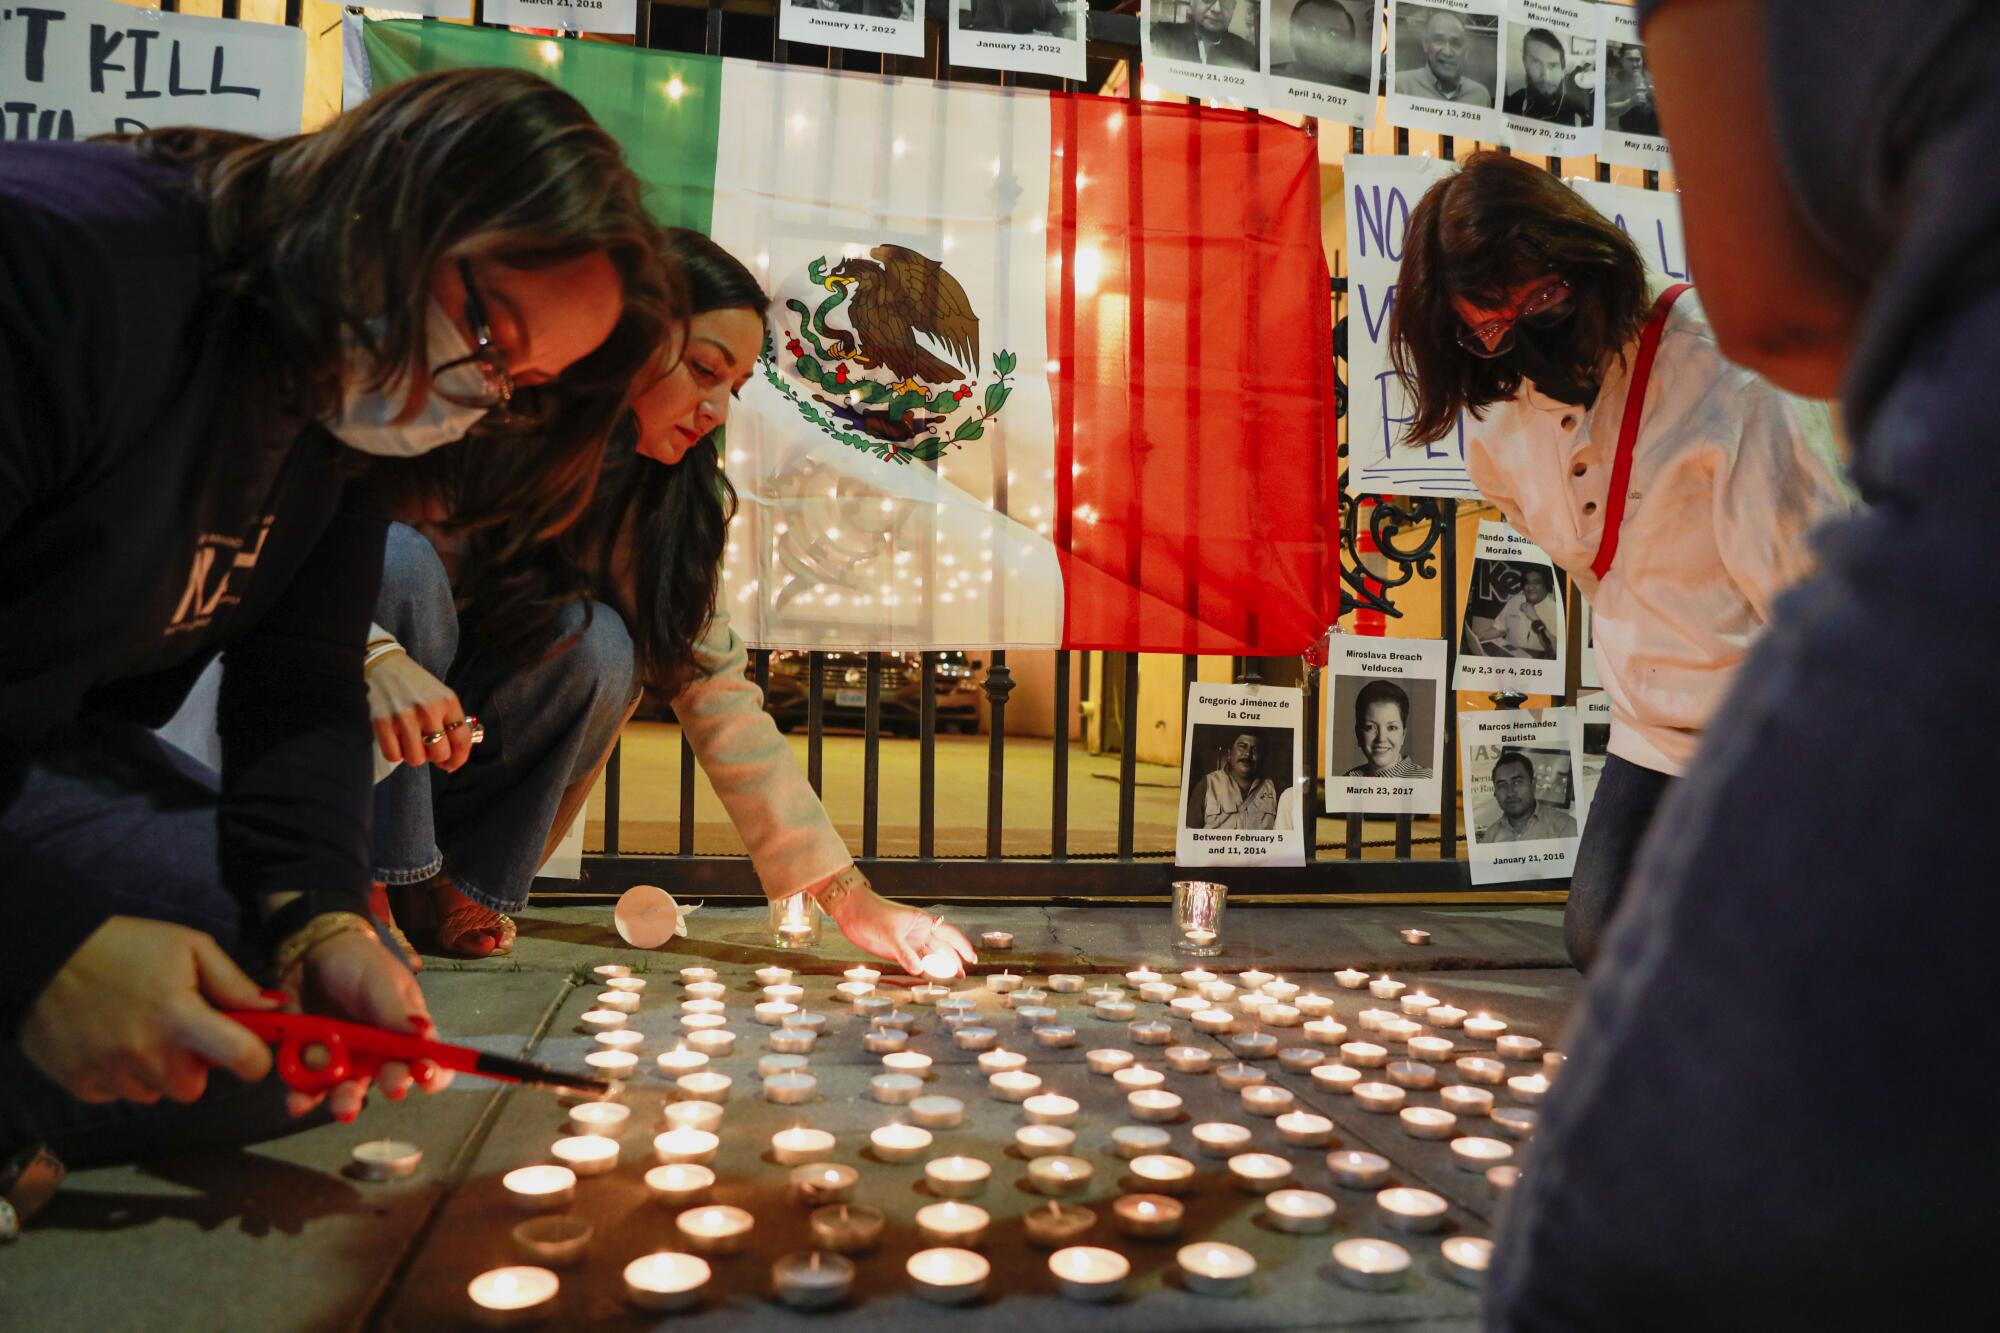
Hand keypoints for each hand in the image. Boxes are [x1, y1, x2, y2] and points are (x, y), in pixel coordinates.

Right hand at [18, 917, 279, 1104]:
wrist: (45, 955)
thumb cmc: (125, 947)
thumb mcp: (189, 948)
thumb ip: (233, 983)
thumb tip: (272, 1008)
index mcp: (180, 1018)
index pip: (242, 1060)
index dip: (256, 1060)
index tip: (252, 1052)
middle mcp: (147, 1055)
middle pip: (193, 1086)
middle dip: (193, 1063)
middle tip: (176, 1029)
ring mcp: (111, 1074)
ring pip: (156, 1092)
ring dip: (156, 1070)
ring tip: (137, 1029)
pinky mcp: (81, 1085)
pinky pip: (120, 1094)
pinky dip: (121, 1075)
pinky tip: (109, 1041)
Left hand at [277, 928, 453, 1120]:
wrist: (310, 954)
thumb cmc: (359, 964)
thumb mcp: (382, 982)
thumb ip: (397, 1012)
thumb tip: (426, 1039)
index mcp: (406, 1033)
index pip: (429, 1061)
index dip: (433, 1074)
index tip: (426, 1076)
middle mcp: (379, 1054)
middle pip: (390, 1079)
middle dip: (392, 1085)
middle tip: (393, 1088)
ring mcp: (345, 1061)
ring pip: (349, 1090)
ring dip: (347, 1101)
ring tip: (344, 1108)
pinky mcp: (310, 1063)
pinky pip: (308, 1086)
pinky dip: (303, 1096)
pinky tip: (298, 1102)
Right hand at [367, 648, 471, 771]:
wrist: (384, 665)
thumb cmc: (415, 683)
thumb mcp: (441, 695)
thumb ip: (449, 720)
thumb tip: (453, 753)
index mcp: (448, 702)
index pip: (462, 740)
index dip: (459, 759)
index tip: (451, 764)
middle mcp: (429, 710)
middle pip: (440, 754)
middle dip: (435, 757)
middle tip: (428, 749)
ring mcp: (405, 717)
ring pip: (416, 759)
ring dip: (414, 756)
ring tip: (410, 742)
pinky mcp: (382, 722)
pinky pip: (393, 756)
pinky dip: (395, 753)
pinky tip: (396, 740)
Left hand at [828, 887, 977, 978]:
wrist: (852, 912)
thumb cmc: (872, 913)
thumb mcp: (889, 933)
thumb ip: (904, 952)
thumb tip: (919, 970)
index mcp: (922, 921)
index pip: (949, 933)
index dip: (962, 946)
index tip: (972, 958)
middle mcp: (918, 932)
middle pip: (941, 948)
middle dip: (953, 961)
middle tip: (962, 976)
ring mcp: (908, 942)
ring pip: (929, 956)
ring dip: (938, 967)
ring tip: (950, 980)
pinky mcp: (898, 951)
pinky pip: (914, 962)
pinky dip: (922, 970)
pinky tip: (928, 977)